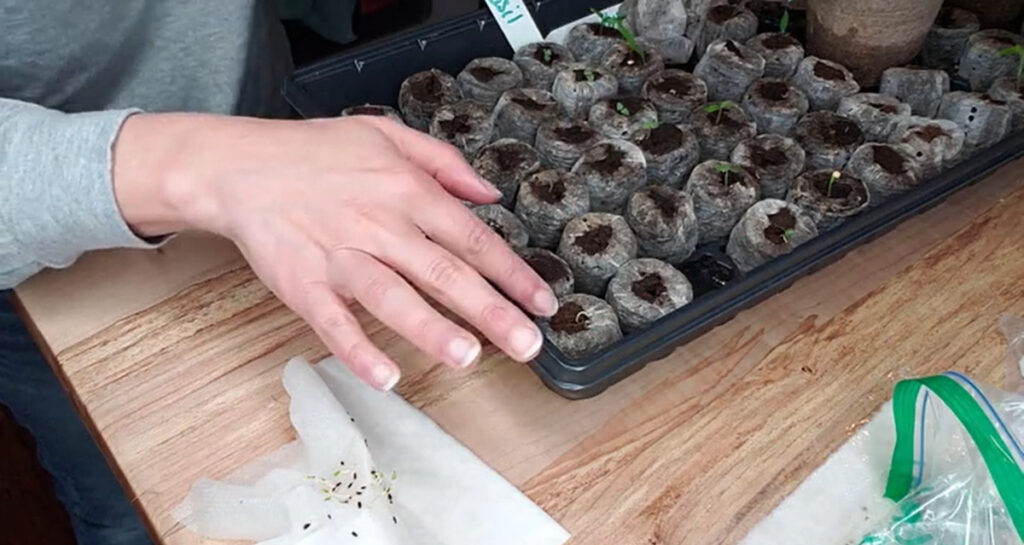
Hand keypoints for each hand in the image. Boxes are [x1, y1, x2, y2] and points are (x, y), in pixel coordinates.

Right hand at [112, 113, 557, 389]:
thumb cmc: (315, 152)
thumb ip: (443, 162)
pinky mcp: (302, 283)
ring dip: (431, 329)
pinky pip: (333, 322)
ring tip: (468, 358)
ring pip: (392, 297)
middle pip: (444, 274)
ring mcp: (339, 256)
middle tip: (527, 346)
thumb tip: (489, 194)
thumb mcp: (386, 134)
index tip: (543, 303)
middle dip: (490, 311)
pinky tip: (385, 378)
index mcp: (406, 190)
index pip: (471, 238)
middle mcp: (379, 225)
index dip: (511, 273)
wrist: (238, 165)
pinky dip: (358, 350)